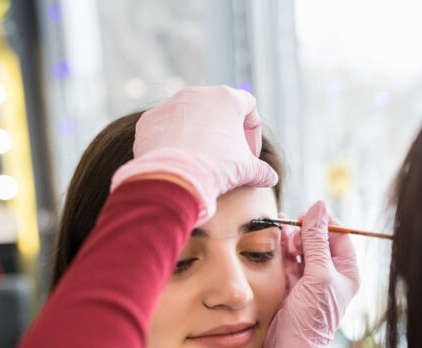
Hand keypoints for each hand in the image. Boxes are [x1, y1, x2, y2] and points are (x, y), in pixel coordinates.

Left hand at [109, 86, 276, 223]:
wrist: (176, 177)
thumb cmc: (217, 167)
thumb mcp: (247, 170)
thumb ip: (262, 171)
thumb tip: (271, 178)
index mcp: (227, 98)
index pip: (248, 106)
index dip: (252, 131)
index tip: (250, 154)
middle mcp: (198, 94)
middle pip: (217, 110)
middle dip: (224, 133)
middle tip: (226, 157)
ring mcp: (170, 104)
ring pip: (190, 118)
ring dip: (198, 136)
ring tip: (200, 161)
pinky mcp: (149, 120)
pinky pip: (165, 129)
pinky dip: (173, 143)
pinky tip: (178, 163)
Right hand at [255, 201, 359, 347]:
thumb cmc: (312, 317)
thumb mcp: (318, 275)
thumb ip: (317, 241)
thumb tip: (318, 207)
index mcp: (346, 272)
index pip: (340, 236)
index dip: (325, 222)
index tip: (308, 214)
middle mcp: (330, 274)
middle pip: (319, 240)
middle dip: (305, 230)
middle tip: (292, 225)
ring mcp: (310, 280)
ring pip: (301, 249)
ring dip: (292, 239)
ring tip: (281, 232)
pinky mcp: (291, 286)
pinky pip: (288, 261)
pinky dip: (282, 251)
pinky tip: (275, 242)